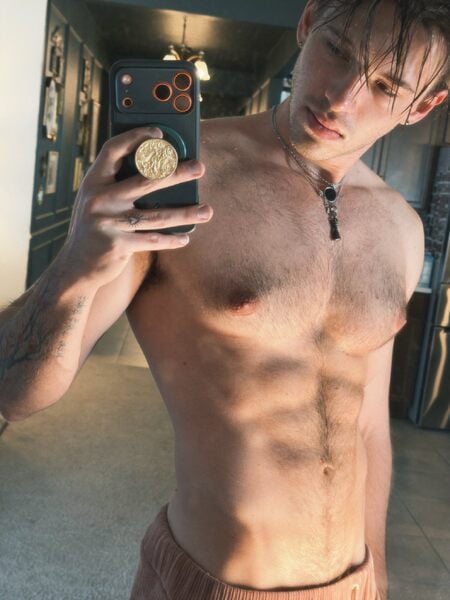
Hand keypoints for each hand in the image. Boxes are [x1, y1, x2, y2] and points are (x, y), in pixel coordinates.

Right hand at [61, 127, 211, 285]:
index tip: (159, 132)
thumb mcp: (98, 202)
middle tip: (200, 168)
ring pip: (156, 215)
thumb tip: (160, 171)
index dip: (136, 137)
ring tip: (207, 210)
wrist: (75, 267)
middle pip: (146, 180)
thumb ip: (117, 186)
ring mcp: (108, 222)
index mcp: (93, 182)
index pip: (113, 149)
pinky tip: (186, 237)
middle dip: (177, 173)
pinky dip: (171, 239)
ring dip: (185, 213)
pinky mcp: (117, 244)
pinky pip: (152, 240)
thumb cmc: (94, 229)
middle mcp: (99, 199)